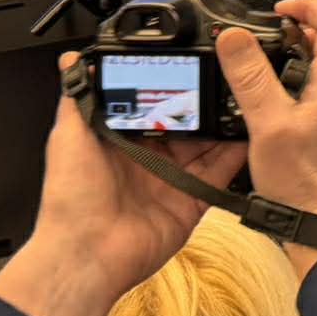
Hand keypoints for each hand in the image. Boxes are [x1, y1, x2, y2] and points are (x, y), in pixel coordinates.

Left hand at [0, 85, 245, 315]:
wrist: (87, 253)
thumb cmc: (71, 198)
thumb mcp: (67, 136)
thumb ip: (77, 98)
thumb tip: (71, 61)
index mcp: (119, 142)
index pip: (152, 106)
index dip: (170, 86)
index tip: (189, 62)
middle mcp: (148, 159)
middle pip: (184, 124)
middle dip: (203, 103)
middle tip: (225, 76)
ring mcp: (171, 181)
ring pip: (206, 146)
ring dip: (223, 125)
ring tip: (243, 98)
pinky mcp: (190, 202)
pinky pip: (218, 176)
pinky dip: (235, 157)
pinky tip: (248, 136)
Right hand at [217, 0, 316, 278]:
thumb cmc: (298, 181)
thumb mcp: (267, 124)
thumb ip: (251, 78)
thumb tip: (234, 36)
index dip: (310, 5)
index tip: (280, 9)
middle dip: (299, 27)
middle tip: (266, 33)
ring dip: (299, 52)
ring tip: (264, 60)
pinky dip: (299, 77)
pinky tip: (274, 94)